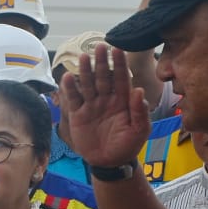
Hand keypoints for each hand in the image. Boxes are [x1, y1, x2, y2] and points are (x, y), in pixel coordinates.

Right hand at [60, 44, 151, 166]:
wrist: (110, 161)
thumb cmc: (128, 145)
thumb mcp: (140, 130)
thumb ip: (140, 112)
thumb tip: (138, 90)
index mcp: (123, 101)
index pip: (121, 79)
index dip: (119, 64)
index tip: (117, 50)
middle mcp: (106, 99)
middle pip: (103, 77)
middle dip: (102, 62)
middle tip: (100, 46)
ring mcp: (92, 106)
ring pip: (88, 84)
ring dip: (85, 71)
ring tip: (84, 57)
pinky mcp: (78, 114)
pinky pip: (73, 99)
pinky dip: (70, 88)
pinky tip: (67, 77)